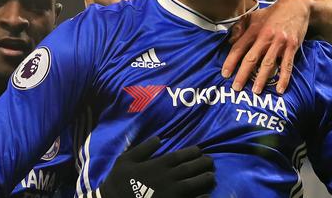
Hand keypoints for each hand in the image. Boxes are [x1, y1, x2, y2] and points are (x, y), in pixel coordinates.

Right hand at [99, 137, 214, 197]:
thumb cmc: (119, 181)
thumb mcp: (126, 159)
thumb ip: (143, 148)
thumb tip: (159, 138)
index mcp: (158, 165)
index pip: (181, 156)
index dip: (193, 152)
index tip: (200, 151)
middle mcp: (168, 177)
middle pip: (191, 168)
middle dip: (203, 164)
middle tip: (210, 162)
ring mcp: (172, 193)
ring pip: (194, 184)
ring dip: (205, 179)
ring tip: (212, 176)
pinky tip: (207, 195)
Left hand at [222, 0, 311, 94]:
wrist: (296, 6)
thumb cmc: (272, 14)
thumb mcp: (253, 16)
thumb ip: (240, 27)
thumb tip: (229, 41)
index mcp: (254, 30)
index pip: (239, 47)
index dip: (231, 61)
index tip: (225, 74)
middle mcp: (265, 36)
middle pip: (251, 58)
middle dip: (243, 74)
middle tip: (236, 88)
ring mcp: (279, 42)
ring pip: (268, 63)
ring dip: (261, 78)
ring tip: (255, 91)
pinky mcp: (292, 46)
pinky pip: (287, 65)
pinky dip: (284, 78)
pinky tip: (280, 89)